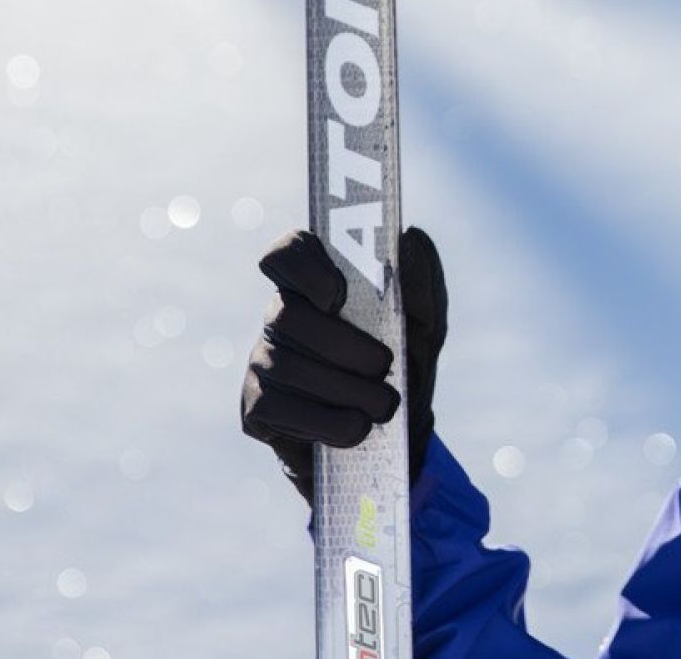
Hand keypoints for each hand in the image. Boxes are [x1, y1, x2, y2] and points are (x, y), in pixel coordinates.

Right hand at [239, 226, 447, 503]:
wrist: (398, 443)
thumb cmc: (406, 372)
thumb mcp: (425, 329)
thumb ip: (420, 284)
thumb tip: (409, 237)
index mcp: (318, 286)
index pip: (287, 251)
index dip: (303, 267)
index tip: (337, 295)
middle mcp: (280, 317)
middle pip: (287, 313)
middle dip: (344, 345)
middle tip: (384, 367)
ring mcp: (262, 361)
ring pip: (287, 365)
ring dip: (346, 391)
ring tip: (382, 407)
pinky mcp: (255, 407)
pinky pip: (278, 408)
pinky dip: (326, 423)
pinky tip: (353, 430)